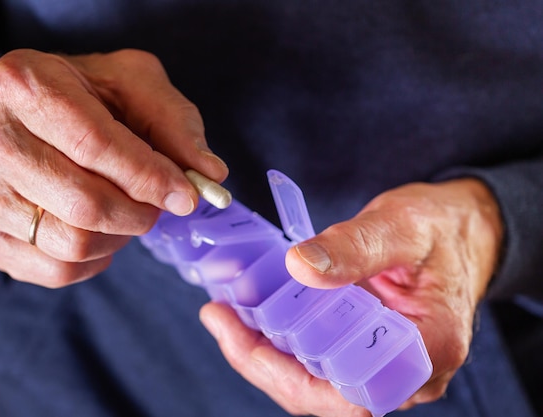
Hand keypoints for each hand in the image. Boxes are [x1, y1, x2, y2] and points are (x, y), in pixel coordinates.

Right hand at [0, 49, 227, 286]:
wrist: (25, 114)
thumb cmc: (86, 96)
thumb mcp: (135, 85)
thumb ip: (175, 124)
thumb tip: (211, 176)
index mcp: (24, 83)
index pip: (95, 144)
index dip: (150, 178)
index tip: (188, 196)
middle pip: (83, 203)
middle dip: (140, 213)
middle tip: (161, 206)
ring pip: (70, 242)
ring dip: (120, 237)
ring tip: (130, 214)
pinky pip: (54, 270)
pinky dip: (95, 261)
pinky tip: (102, 232)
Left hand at [201, 178, 502, 414]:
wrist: (461, 229)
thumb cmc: (442, 228)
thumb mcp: (402, 226)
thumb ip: (355, 246)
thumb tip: (300, 266)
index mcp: (427, 351)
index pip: (352, 396)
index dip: (290, 379)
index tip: (244, 337)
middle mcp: (405, 371)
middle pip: (321, 394)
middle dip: (262, 360)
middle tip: (219, 316)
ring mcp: (382, 362)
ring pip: (313, 380)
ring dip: (264, 350)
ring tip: (224, 312)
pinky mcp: (364, 347)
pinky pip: (317, 358)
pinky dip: (280, 338)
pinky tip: (252, 310)